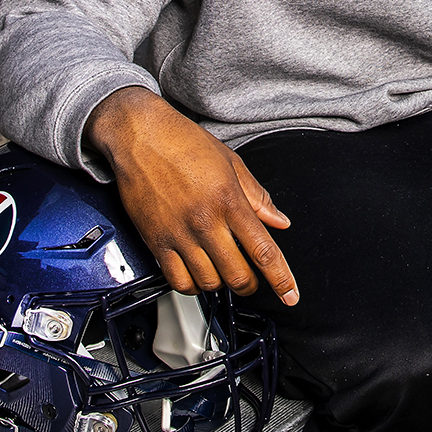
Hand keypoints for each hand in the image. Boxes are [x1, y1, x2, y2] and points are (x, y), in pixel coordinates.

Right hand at [85, 86, 298, 305]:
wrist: (139, 135)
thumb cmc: (183, 142)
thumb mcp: (231, 163)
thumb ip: (258, 196)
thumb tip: (279, 221)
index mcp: (229, 201)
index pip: (263, 250)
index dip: (281, 279)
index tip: (291, 295)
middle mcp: (205, 221)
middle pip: (237, 275)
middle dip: (251, 284)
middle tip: (252, 278)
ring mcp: (179, 234)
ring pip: (209, 283)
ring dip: (222, 284)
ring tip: (224, 272)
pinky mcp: (156, 241)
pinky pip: (177, 280)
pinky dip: (192, 286)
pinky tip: (198, 275)